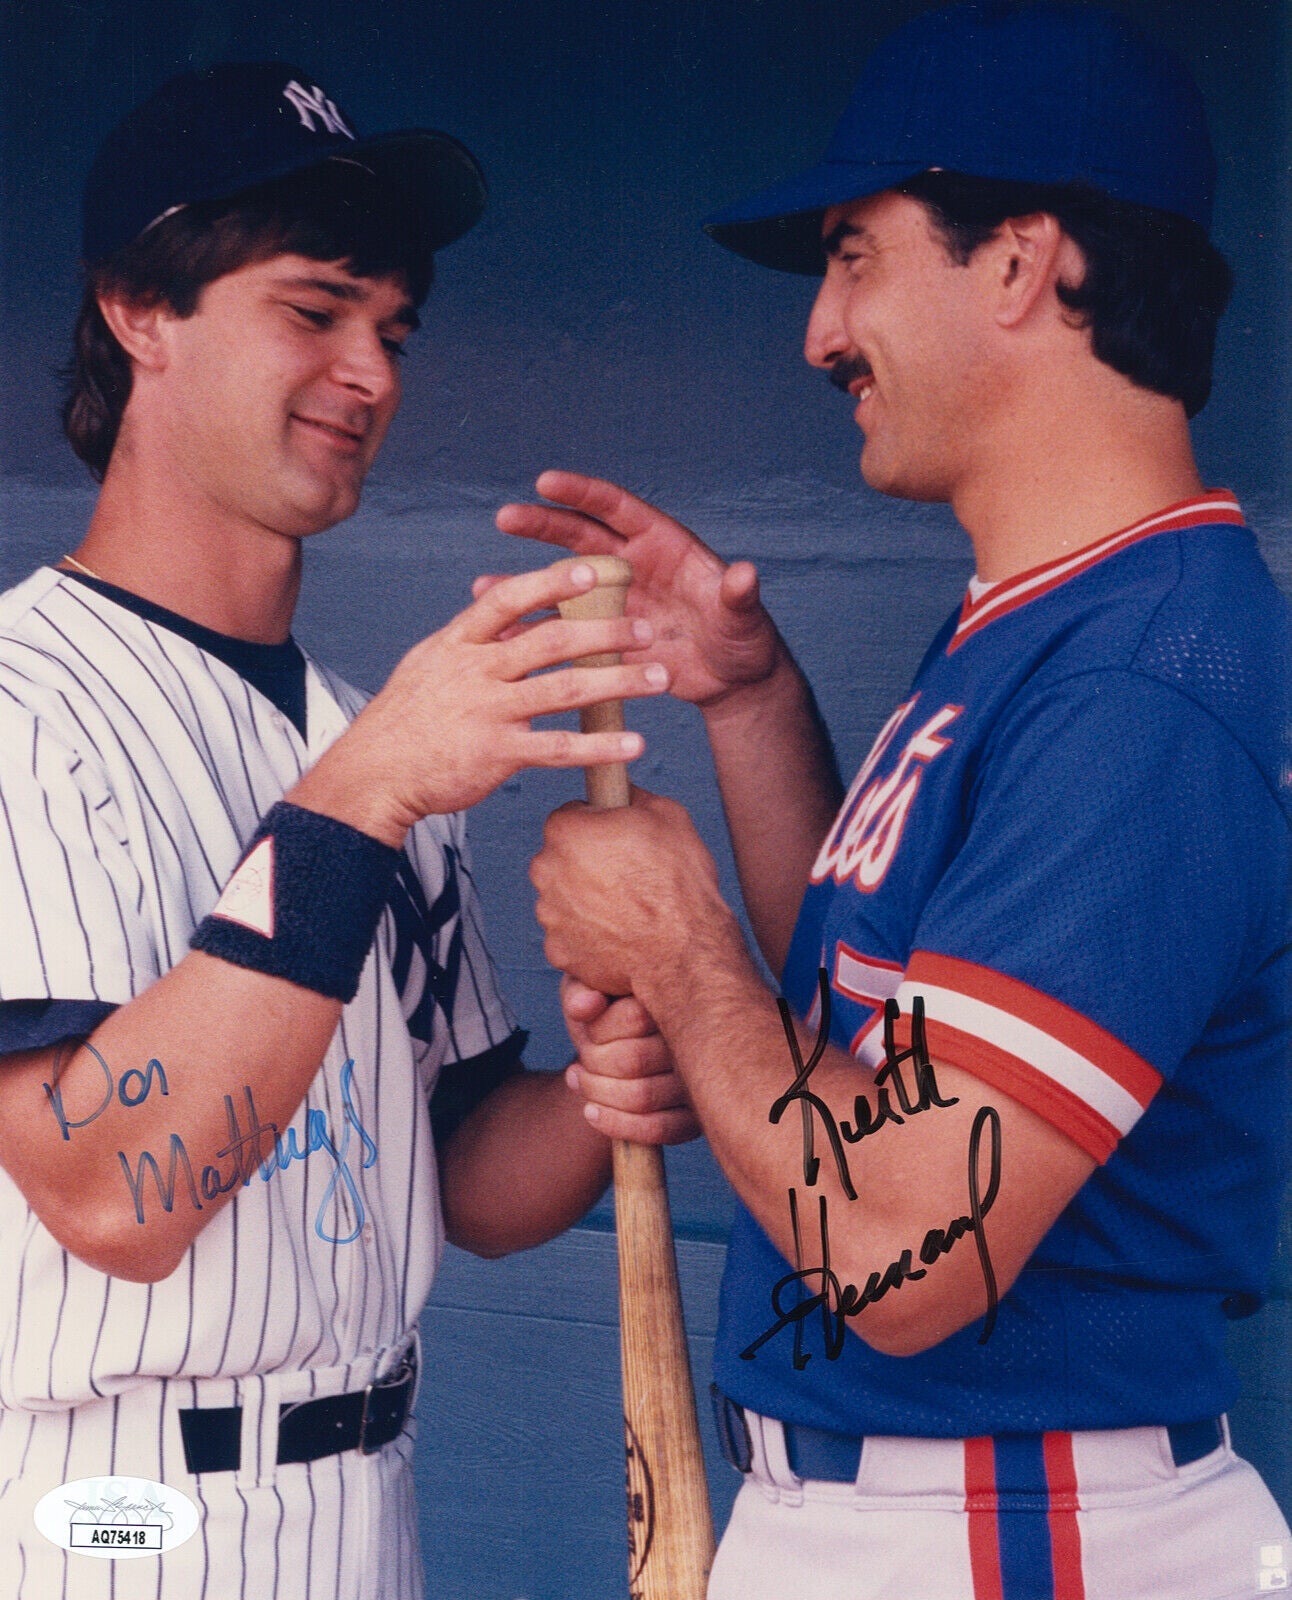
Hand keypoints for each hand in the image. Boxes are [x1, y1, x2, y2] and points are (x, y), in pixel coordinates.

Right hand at [290, 563, 667, 843]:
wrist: (373, 774)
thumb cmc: (406, 718)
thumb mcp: (431, 664)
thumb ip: (474, 641)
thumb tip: (512, 618)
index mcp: (459, 642)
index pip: (509, 599)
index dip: (551, 582)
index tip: (590, 570)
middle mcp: (476, 670)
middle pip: (551, 641)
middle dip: (606, 633)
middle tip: (648, 631)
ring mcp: (488, 711)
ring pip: (566, 690)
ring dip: (620, 683)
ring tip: (661, 678)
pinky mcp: (498, 754)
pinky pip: (559, 748)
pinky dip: (600, 746)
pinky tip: (634, 744)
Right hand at [493, 471, 781, 707]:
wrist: (733, 680)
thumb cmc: (744, 640)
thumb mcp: (744, 618)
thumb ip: (739, 595)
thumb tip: (745, 574)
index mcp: (663, 546)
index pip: (617, 509)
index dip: (582, 494)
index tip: (545, 481)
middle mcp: (632, 566)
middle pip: (580, 537)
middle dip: (543, 526)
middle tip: (506, 518)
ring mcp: (615, 601)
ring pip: (564, 586)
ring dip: (527, 584)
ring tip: (484, 587)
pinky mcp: (607, 638)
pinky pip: (565, 630)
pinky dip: (535, 632)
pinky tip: (502, 637)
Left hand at [531, 787, 739, 998]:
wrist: (686, 950)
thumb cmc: (679, 883)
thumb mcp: (668, 814)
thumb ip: (633, 795)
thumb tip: (624, 791)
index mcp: (566, 829)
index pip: (570, 815)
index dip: (598, 825)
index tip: (618, 839)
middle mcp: (547, 870)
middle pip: (561, 858)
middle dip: (587, 863)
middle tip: (626, 875)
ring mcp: (550, 914)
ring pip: (564, 897)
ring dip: (587, 900)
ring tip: (627, 908)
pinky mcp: (559, 950)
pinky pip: (570, 935)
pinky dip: (589, 936)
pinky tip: (619, 934)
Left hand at [561, 977, 700, 1144]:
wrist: (621, 1044)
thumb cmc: (606, 1009)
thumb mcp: (588, 989)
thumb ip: (581, 992)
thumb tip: (585, 1008)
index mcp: (676, 996)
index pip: (633, 1019)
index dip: (597, 1031)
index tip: (586, 1029)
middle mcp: (698, 1038)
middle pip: (634, 1060)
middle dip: (594, 1065)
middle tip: (580, 1064)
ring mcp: (699, 1080)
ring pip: (642, 1097)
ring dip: (598, 1093)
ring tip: (579, 1080)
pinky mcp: (695, 1117)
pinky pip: (658, 1129)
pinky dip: (616, 1124)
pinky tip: (591, 1111)